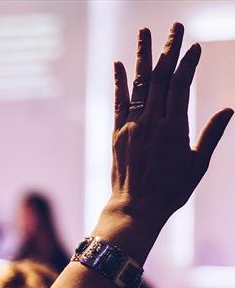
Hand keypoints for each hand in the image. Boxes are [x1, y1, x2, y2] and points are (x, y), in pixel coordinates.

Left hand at [95, 23, 232, 262]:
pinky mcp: (117, 133)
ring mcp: (132, 126)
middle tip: (174, 26)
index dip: (187, 63)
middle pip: (160, 78)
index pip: (182, 85)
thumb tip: (228, 109)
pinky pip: (118, 102)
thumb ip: (211, 135)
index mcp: (174, 128)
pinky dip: (119, 82)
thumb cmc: (170, 191)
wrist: (135, 207)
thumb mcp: (197, 165)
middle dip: (168, 50)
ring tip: (145, 32)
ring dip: (142, 56)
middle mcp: (152, 122)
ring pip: (139, 84)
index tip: (194, 46)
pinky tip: (118, 64)